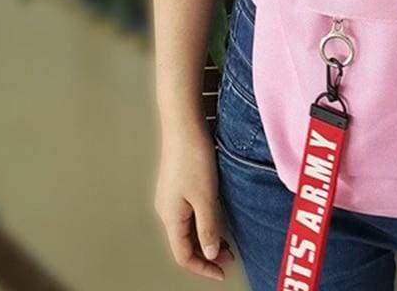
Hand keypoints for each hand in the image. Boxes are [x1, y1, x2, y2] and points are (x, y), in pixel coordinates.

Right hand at [155, 122, 233, 280]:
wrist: (184, 125)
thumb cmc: (192, 157)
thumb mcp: (205, 197)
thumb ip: (208, 227)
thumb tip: (209, 253)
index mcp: (170, 216)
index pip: (183, 255)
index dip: (202, 267)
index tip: (222, 272)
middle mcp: (166, 209)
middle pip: (184, 242)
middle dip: (206, 253)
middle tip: (229, 256)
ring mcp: (171, 196)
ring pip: (187, 227)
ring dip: (206, 236)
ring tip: (226, 240)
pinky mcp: (178, 183)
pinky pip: (189, 212)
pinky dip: (203, 221)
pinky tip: (216, 216)